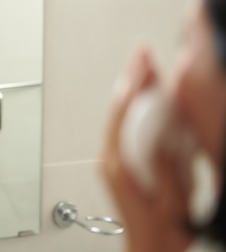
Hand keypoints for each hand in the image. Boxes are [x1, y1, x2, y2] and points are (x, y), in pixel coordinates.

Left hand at [100, 47, 192, 251]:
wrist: (149, 249)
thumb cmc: (158, 232)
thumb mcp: (171, 201)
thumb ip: (168, 170)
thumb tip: (167, 141)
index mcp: (118, 165)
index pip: (124, 115)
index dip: (134, 87)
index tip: (142, 64)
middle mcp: (112, 158)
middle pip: (121, 109)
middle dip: (132, 78)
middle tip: (141, 52)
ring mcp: (117, 159)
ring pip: (124, 115)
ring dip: (134, 88)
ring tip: (144, 64)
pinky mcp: (124, 162)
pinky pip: (129, 126)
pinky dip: (137, 106)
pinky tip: (146, 94)